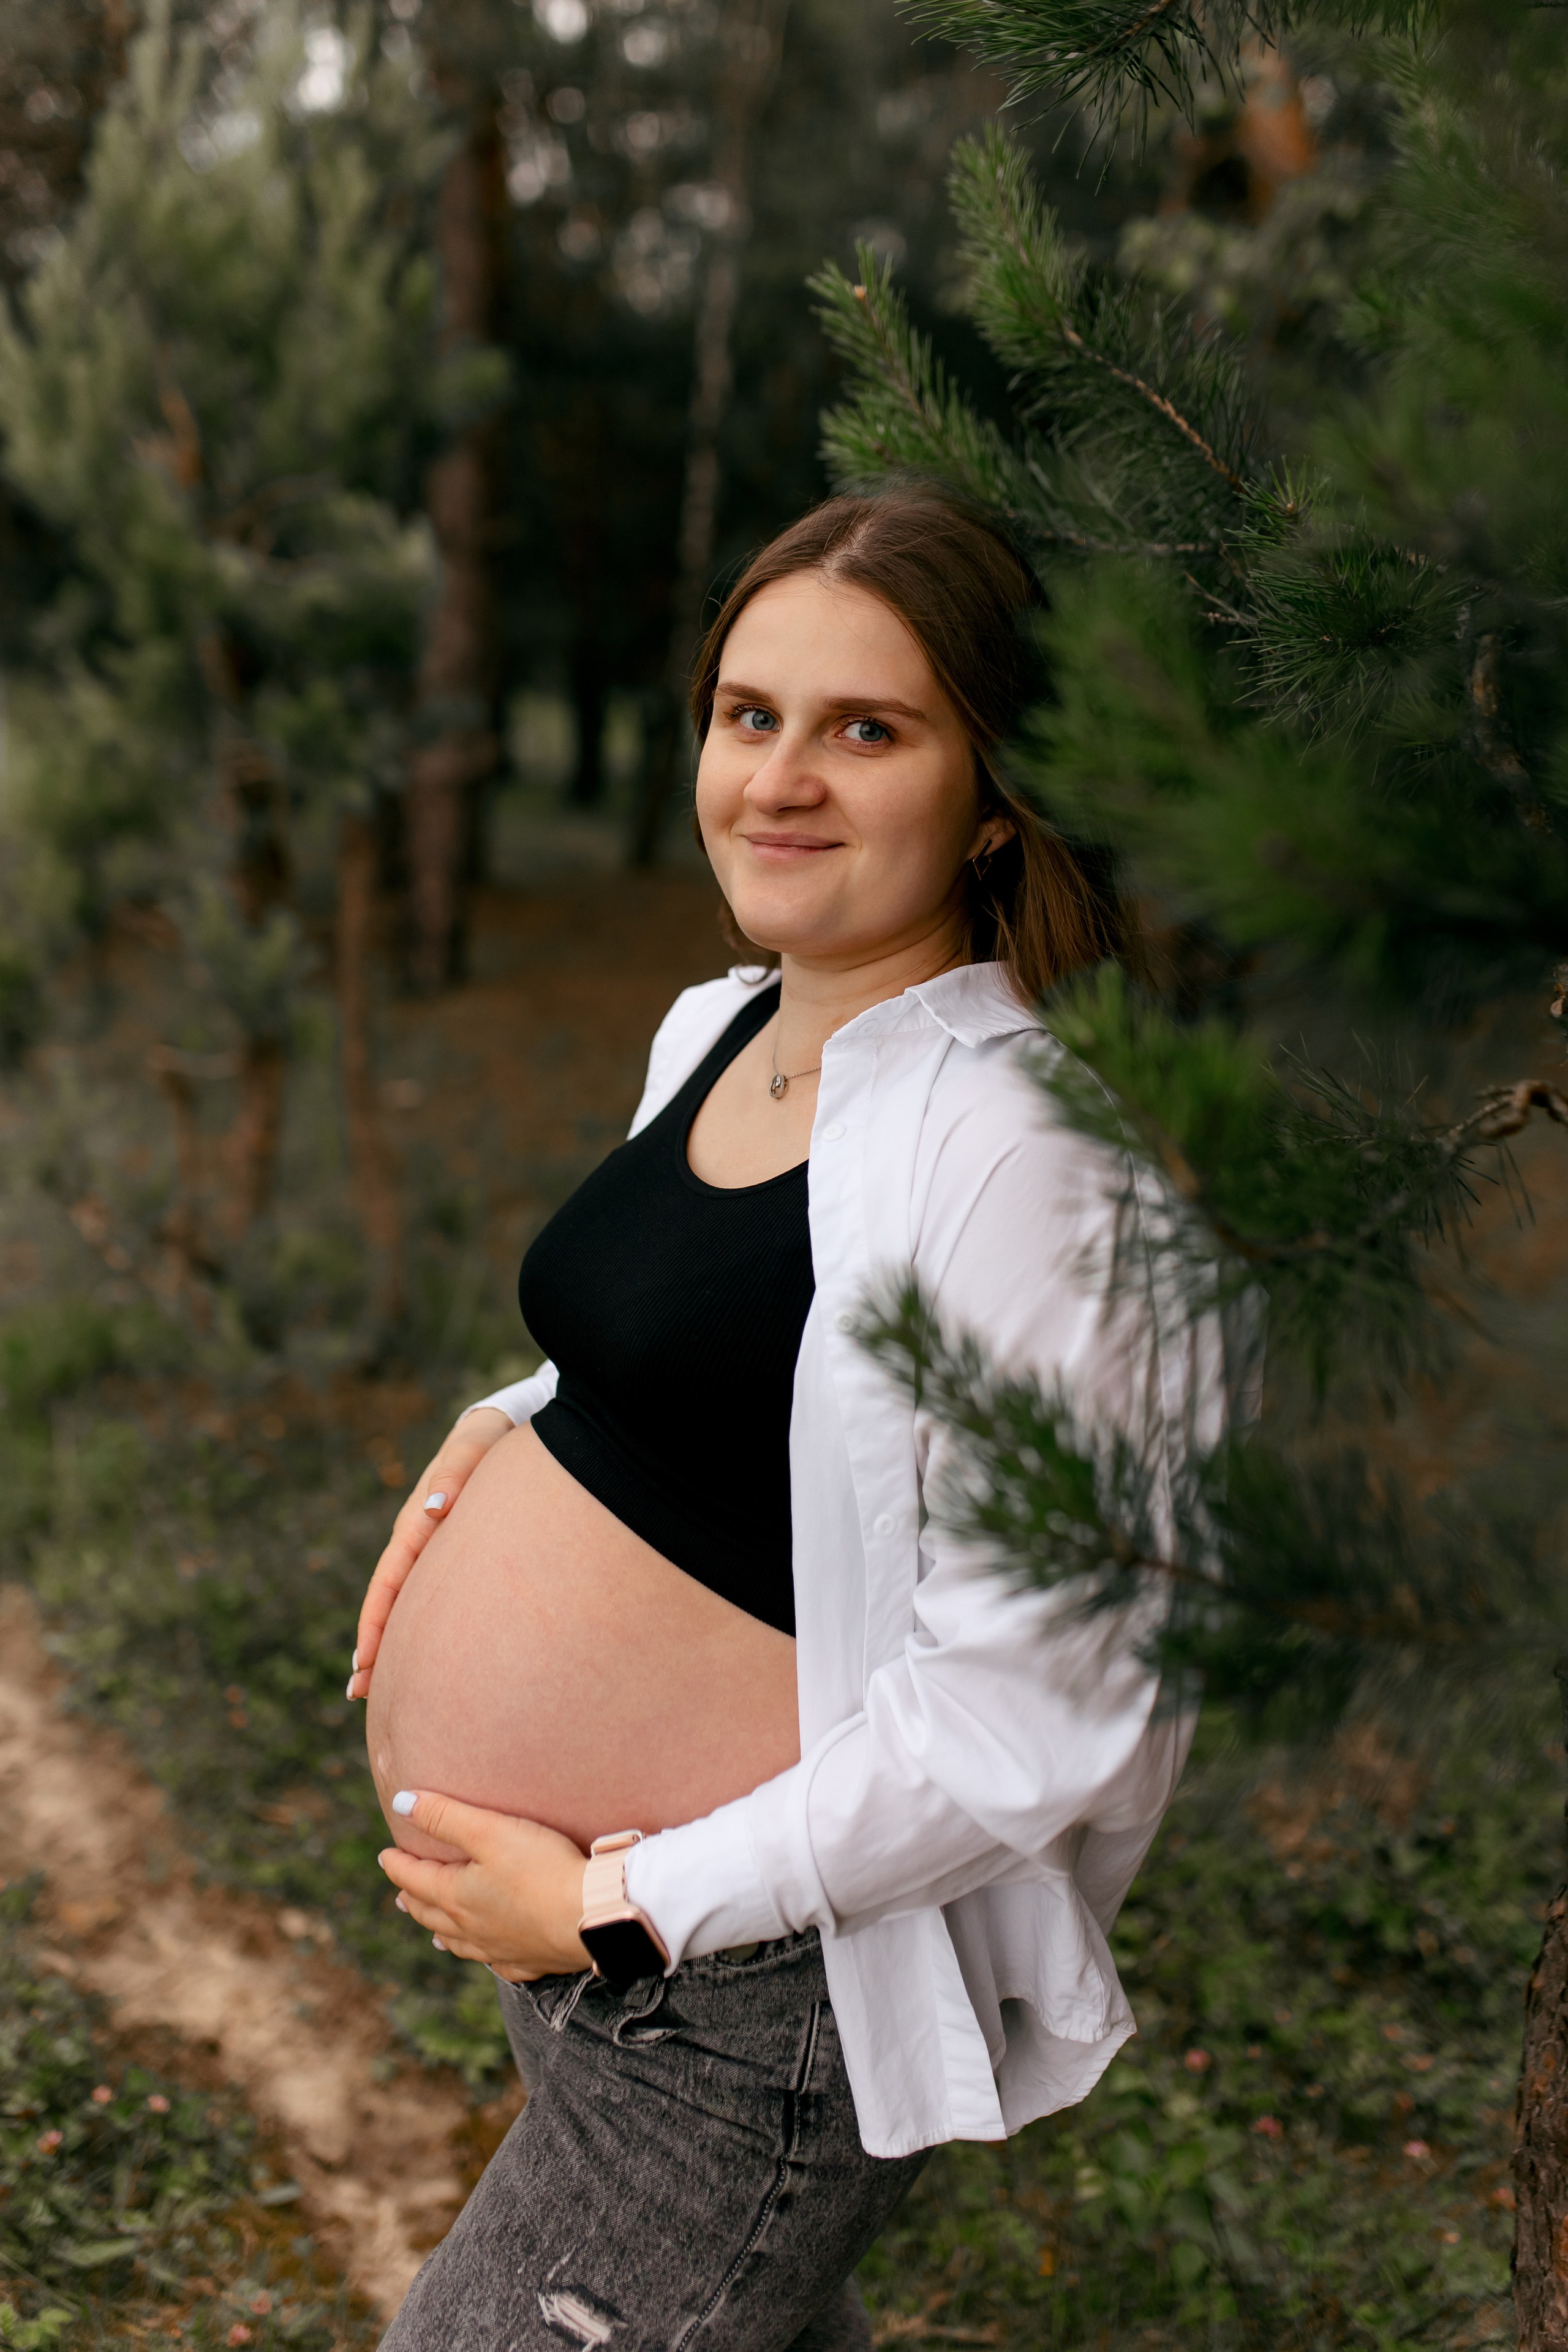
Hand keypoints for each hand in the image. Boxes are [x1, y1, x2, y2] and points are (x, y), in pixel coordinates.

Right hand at [347, 1408, 512, 1701]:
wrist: (490, 1431)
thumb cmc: (483, 1443)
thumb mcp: (470, 1453)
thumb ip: (454, 1476)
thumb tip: (436, 1508)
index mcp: (415, 1523)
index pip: (388, 1582)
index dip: (375, 1622)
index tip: (365, 1661)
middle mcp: (414, 1540)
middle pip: (387, 1601)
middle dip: (373, 1645)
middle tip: (359, 1693)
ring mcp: (426, 1549)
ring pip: (403, 1602)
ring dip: (388, 1641)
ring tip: (374, 1687)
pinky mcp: (443, 1553)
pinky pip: (423, 1594)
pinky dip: (413, 1624)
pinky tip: (417, 1652)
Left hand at [378, 1791, 590, 1981]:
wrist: (591, 1916)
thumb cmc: (541, 1868)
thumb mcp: (490, 1831)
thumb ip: (444, 1816)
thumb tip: (400, 1803)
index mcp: (457, 1896)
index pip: (415, 1878)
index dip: (398, 1864)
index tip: (386, 1856)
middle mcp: (471, 1928)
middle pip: (431, 1913)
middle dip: (414, 1899)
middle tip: (402, 1892)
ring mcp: (499, 1949)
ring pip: (458, 1942)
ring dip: (440, 1931)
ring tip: (431, 1930)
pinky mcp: (529, 1960)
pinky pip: (496, 1963)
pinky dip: (482, 1956)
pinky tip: (486, 1957)